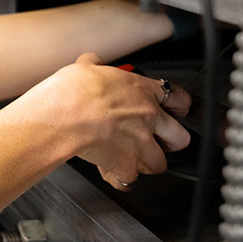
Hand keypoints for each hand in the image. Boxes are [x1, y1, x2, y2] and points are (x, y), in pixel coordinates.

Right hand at [30, 52, 191, 190]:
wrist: (62, 115)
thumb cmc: (72, 92)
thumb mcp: (84, 67)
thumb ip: (94, 65)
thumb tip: (92, 62)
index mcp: (142, 90)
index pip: (179, 99)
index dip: (178, 107)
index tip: (173, 111)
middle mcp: (148, 117)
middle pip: (180, 137)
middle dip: (170, 142)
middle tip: (157, 141)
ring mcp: (141, 144)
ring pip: (160, 163)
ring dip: (145, 163)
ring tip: (130, 159)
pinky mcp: (126, 165)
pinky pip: (130, 179)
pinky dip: (120, 177)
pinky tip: (110, 171)